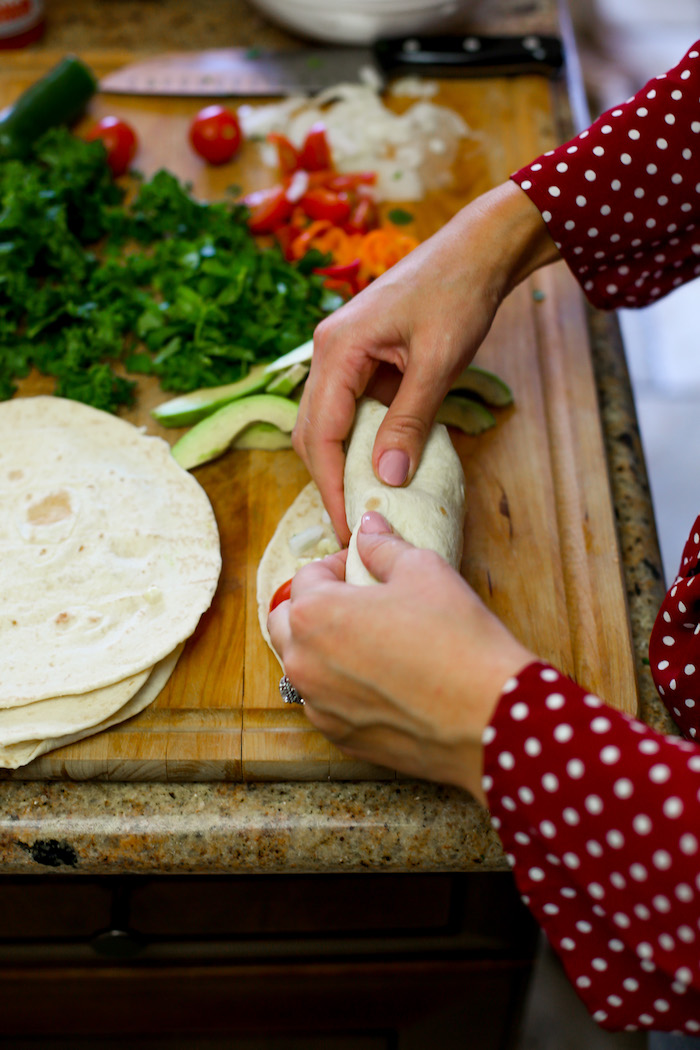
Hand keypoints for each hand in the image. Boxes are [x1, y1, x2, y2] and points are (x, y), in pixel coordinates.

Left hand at [268, 512, 533, 801]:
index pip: (308, 576)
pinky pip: (324, 703)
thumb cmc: (457, 638)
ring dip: (323, 647)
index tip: (366, 566)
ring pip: (302, 666)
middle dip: (315, 605)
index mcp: (314, 614)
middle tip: (358, 601)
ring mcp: (318, 705)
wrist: (489, 716)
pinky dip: (340, 687)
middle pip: (288, 622)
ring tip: (370, 640)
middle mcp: (303, 662)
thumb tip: (368, 526)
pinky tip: (381, 680)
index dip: (339, 564)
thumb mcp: (423, 571)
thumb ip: (383, 546)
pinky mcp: (339, 738)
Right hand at [292, 181, 558, 540]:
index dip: (331, 484)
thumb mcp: (438, 363)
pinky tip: (375, 462)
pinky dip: (355, 439)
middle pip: (310, 430)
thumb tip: (387, 477)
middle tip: (352, 521)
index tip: (346, 524)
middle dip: (328, 478)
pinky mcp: (357, 356)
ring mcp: (339, 352)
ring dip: (339, 461)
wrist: (475, 251)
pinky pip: (345, 408)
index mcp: (338, 348)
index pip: (321, 432)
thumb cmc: (459, 296)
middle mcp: (327, 350)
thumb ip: (410, 421)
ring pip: (323, 421)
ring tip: (362, 499)